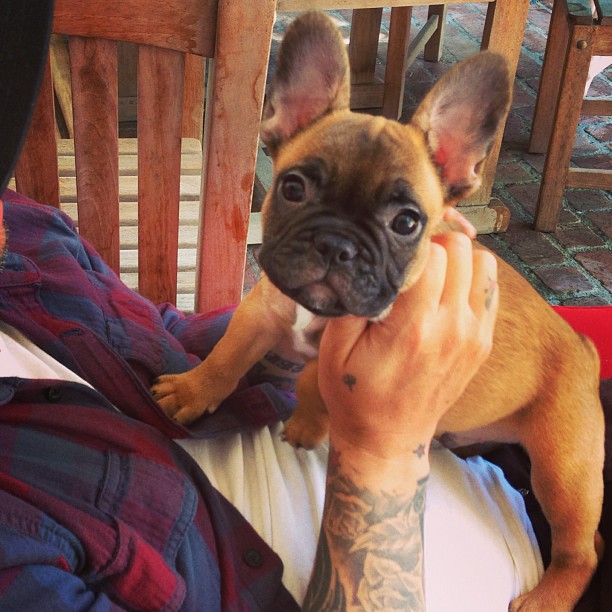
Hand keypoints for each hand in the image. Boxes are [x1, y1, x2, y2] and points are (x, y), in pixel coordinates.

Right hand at [318, 232, 498, 463]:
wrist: (387, 440)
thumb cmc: (355, 396)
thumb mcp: (333, 350)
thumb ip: (351, 301)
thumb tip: (363, 262)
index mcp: (413, 327)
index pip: (430, 252)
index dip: (407, 245)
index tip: (391, 253)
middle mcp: (451, 327)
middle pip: (460, 249)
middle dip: (432, 245)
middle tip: (409, 260)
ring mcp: (473, 336)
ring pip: (483, 262)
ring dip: (456, 260)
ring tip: (429, 274)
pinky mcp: (481, 343)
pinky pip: (489, 289)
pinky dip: (470, 280)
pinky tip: (445, 293)